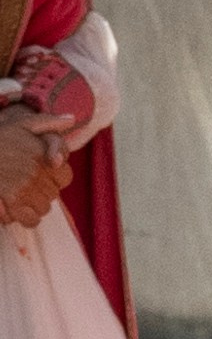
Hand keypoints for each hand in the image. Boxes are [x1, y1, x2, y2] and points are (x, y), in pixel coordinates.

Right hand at [0, 108, 66, 246]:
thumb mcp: (21, 124)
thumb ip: (48, 122)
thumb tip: (71, 119)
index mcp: (41, 154)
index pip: (65, 177)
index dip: (54, 177)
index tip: (43, 174)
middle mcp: (35, 172)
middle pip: (53, 194)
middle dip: (42, 190)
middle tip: (26, 182)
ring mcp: (24, 189)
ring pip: (44, 208)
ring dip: (34, 203)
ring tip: (20, 194)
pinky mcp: (12, 203)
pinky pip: (32, 219)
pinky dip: (26, 217)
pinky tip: (16, 207)